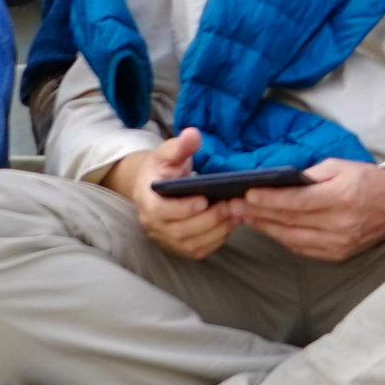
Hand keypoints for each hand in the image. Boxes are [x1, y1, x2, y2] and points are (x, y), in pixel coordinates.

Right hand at [109, 132, 239, 259]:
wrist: (154, 188)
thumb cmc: (162, 169)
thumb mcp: (167, 153)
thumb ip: (180, 146)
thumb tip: (193, 134)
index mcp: (146, 200)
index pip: (159, 211)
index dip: (182, 208)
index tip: (203, 200)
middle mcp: (154, 225)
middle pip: (180, 231)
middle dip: (209, 219)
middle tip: (234, 204)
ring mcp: (166, 239)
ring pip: (192, 244)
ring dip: (217, 230)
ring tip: (238, 212)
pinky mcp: (180, 247)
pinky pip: (199, 250)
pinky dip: (217, 239)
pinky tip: (232, 223)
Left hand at [229, 157, 384, 262]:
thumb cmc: (366, 180)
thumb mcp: (340, 166)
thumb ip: (310, 175)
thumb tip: (279, 182)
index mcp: (340, 197)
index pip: (296, 202)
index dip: (269, 200)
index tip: (247, 194)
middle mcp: (339, 224)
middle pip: (290, 222)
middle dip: (259, 215)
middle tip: (236, 207)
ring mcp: (338, 243)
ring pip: (292, 239)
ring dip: (267, 229)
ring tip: (247, 218)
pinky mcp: (338, 255)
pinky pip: (303, 249)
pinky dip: (284, 239)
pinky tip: (270, 229)